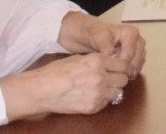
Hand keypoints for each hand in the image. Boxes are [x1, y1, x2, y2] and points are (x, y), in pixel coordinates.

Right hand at [2, 53, 130, 118]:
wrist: (42, 90)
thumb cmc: (56, 72)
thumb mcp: (77, 58)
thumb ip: (95, 60)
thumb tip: (108, 62)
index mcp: (97, 61)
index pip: (123, 64)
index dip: (122, 67)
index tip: (120, 70)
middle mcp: (101, 76)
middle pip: (123, 79)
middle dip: (119, 79)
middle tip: (111, 79)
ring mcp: (98, 93)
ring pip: (118, 92)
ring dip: (112, 90)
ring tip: (100, 89)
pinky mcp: (93, 106)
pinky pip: (106, 103)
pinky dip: (102, 100)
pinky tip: (92, 96)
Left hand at [58, 12, 146, 79]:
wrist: (95, 37)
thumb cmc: (97, 35)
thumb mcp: (98, 37)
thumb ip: (105, 45)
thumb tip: (111, 55)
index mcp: (131, 33)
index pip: (130, 54)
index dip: (120, 64)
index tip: (108, 70)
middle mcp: (139, 41)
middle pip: (135, 61)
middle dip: (124, 70)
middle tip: (111, 76)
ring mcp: (139, 50)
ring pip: (137, 66)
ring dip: (126, 73)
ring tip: (112, 76)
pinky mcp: (138, 58)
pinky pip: (136, 69)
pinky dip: (127, 74)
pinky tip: (116, 75)